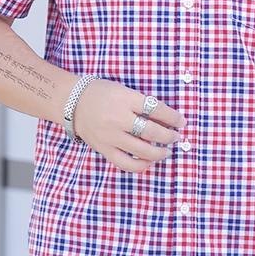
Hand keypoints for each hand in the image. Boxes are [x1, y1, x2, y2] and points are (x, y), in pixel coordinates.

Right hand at [72, 79, 186, 172]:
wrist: (72, 102)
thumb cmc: (101, 93)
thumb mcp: (123, 90)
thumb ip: (141, 103)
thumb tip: (165, 119)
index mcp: (125, 99)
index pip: (155, 109)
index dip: (172, 117)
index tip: (182, 121)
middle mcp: (118, 118)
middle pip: (152, 132)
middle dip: (169, 136)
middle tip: (176, 137)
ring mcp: (111, 136)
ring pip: (142, 150)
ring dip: (159, 152)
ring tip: (167, 151)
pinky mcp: (104, 149)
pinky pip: (126, 163)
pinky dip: (140, 165)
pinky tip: (148, 162)